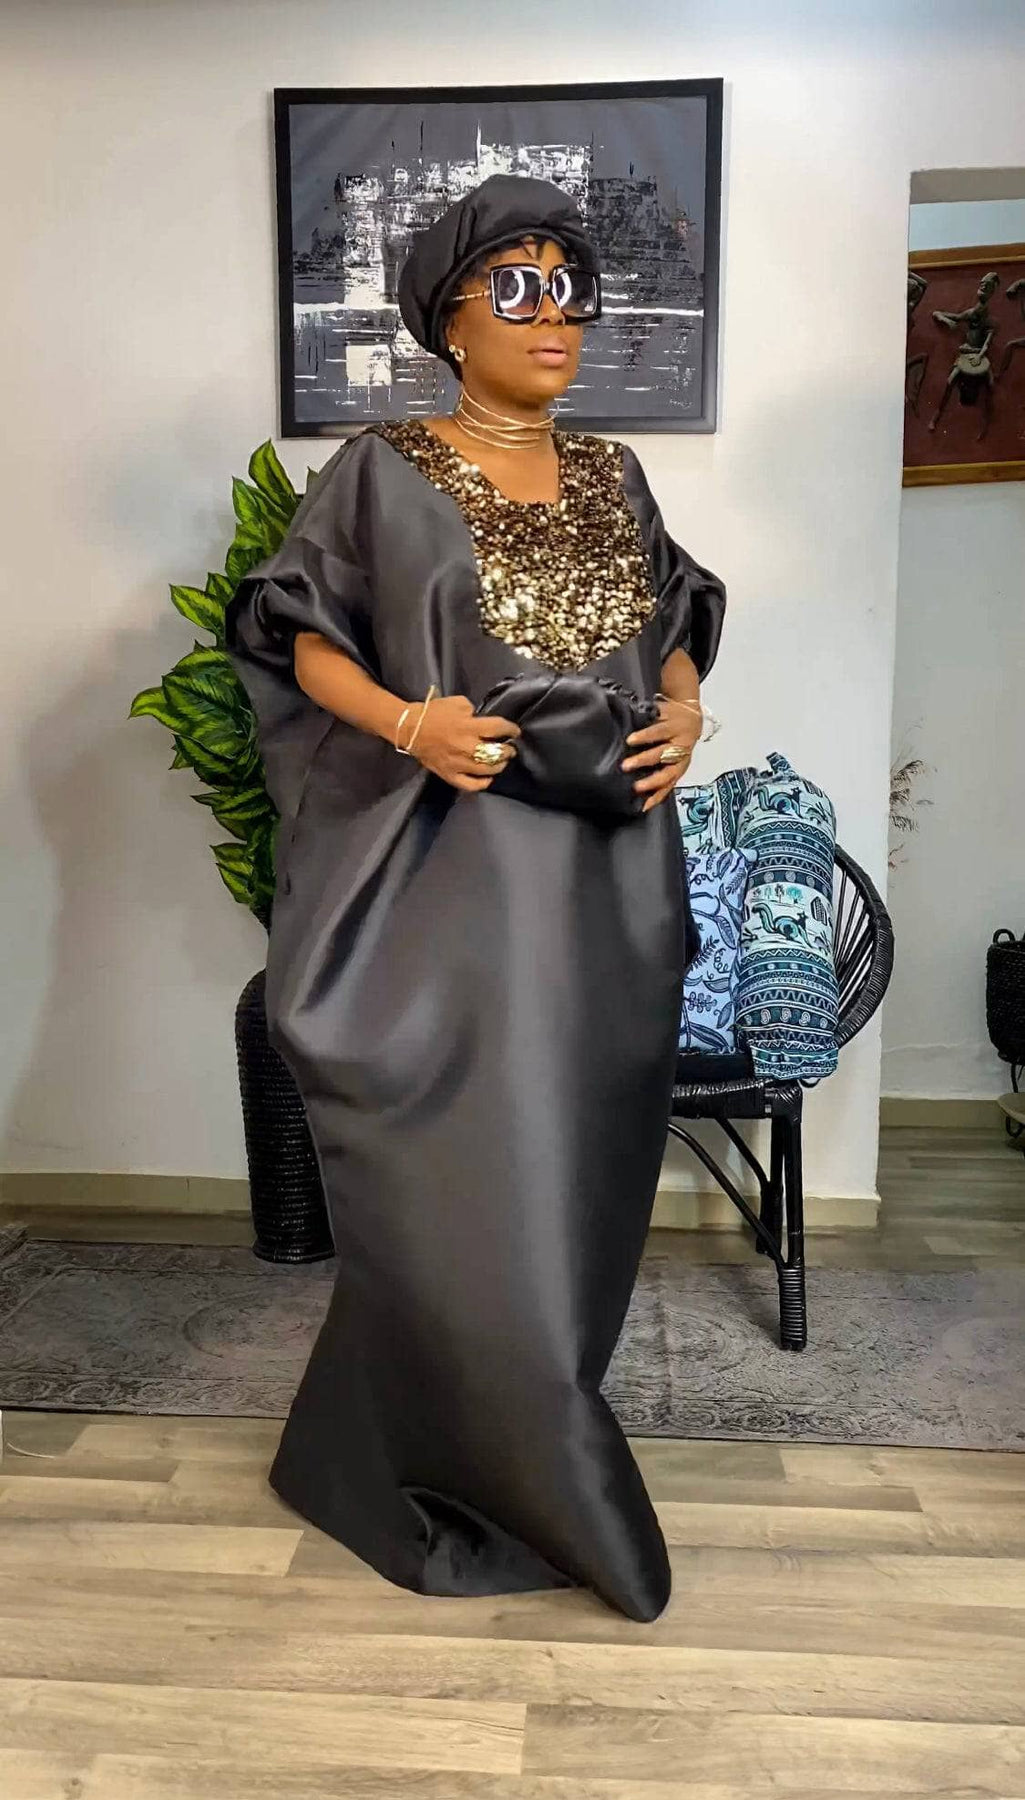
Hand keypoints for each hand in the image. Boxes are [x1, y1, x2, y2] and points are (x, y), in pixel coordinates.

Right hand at [411, 694, 520, 791]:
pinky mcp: (449, 774)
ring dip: (499, 766)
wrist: (409, 728)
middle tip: (509, 748)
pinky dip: (482, 783)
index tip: (515, 732)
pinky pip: (470, 785)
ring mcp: (458, 763)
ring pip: (487, 770)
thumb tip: (480, 720)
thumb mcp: (457, 703)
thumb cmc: (433, 712)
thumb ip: (472, 711)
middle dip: (507, 751)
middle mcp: (466, 746)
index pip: (498, 729)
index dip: (511, 730)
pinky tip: (487, 778)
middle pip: (496, 753)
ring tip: (501, 762)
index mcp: (469, 726)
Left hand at [621, 696, 699, 812]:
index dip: (645, 736)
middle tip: (626, 766)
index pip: (659, 731)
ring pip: (669, 774)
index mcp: (676, 727)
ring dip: (652, 782)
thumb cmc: (672, 714)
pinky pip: (670, 786)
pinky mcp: (680, 772)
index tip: (630, 740)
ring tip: (636, 789)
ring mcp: (682, 761)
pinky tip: (646, 805)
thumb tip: (626, 716)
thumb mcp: (662, 709)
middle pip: (663, 754)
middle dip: (644, 761)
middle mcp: (681, 745)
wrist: (693, 719)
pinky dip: (658, 796)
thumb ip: (648, 715)